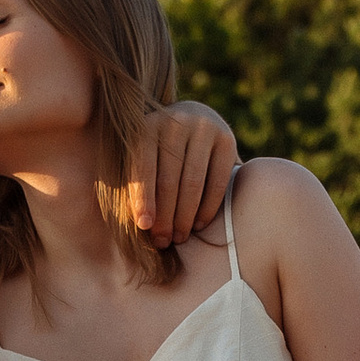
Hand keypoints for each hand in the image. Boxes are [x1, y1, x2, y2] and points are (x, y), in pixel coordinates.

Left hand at [128, 101, 237, 245]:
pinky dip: (208, 207)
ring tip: (179, 237)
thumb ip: (133, 181)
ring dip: (185, 216)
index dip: (143, 199)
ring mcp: (203, 128)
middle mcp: (175, 122)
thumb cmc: (158, 150)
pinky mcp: (226, 139)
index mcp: (146, 127)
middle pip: (169, 180)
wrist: (195, 119)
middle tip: (163, 241)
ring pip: (192, 183)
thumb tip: (136, 223)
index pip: (143, 169)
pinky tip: (200, 224)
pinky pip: (217, 181)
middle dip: (165, 216)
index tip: (144, 227)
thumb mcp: (141, 156)